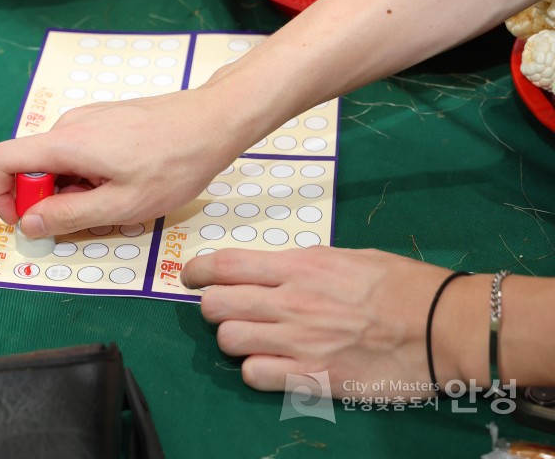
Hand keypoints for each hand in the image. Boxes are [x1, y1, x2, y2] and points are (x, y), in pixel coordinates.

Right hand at [0, 87, 251, 236]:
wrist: (214, 121)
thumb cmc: (173, 165)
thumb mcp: (121, 205)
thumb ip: (68, 216)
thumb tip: (28, 224)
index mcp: (64, 143)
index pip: (0, 160)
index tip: (25, 221)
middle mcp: (67, 124)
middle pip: (29, 164)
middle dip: (44, 198)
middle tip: (85, 219)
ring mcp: (86, 118)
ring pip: (56, 161)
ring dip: (69, 189)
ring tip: (114, 201)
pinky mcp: (103, 119)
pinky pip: (76, 151)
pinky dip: (85, 175)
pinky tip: (123, 183)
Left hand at [181, 246, 483, 397]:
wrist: (444, 326)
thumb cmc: (404, 285)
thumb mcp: (349, 257)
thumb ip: (305, 265)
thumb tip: (275, 270)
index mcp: (300, 266)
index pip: (225, 265)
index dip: (197, 271)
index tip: (191, 276)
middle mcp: (291, 302)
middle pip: (216, 304)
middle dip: (214, 307)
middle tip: (228, 311)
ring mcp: (299, 342)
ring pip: (228, 340)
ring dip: (233, 340)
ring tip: (253, 339)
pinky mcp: (312, 378)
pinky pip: (254, 375)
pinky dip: (255, 370)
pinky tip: (271, 364)